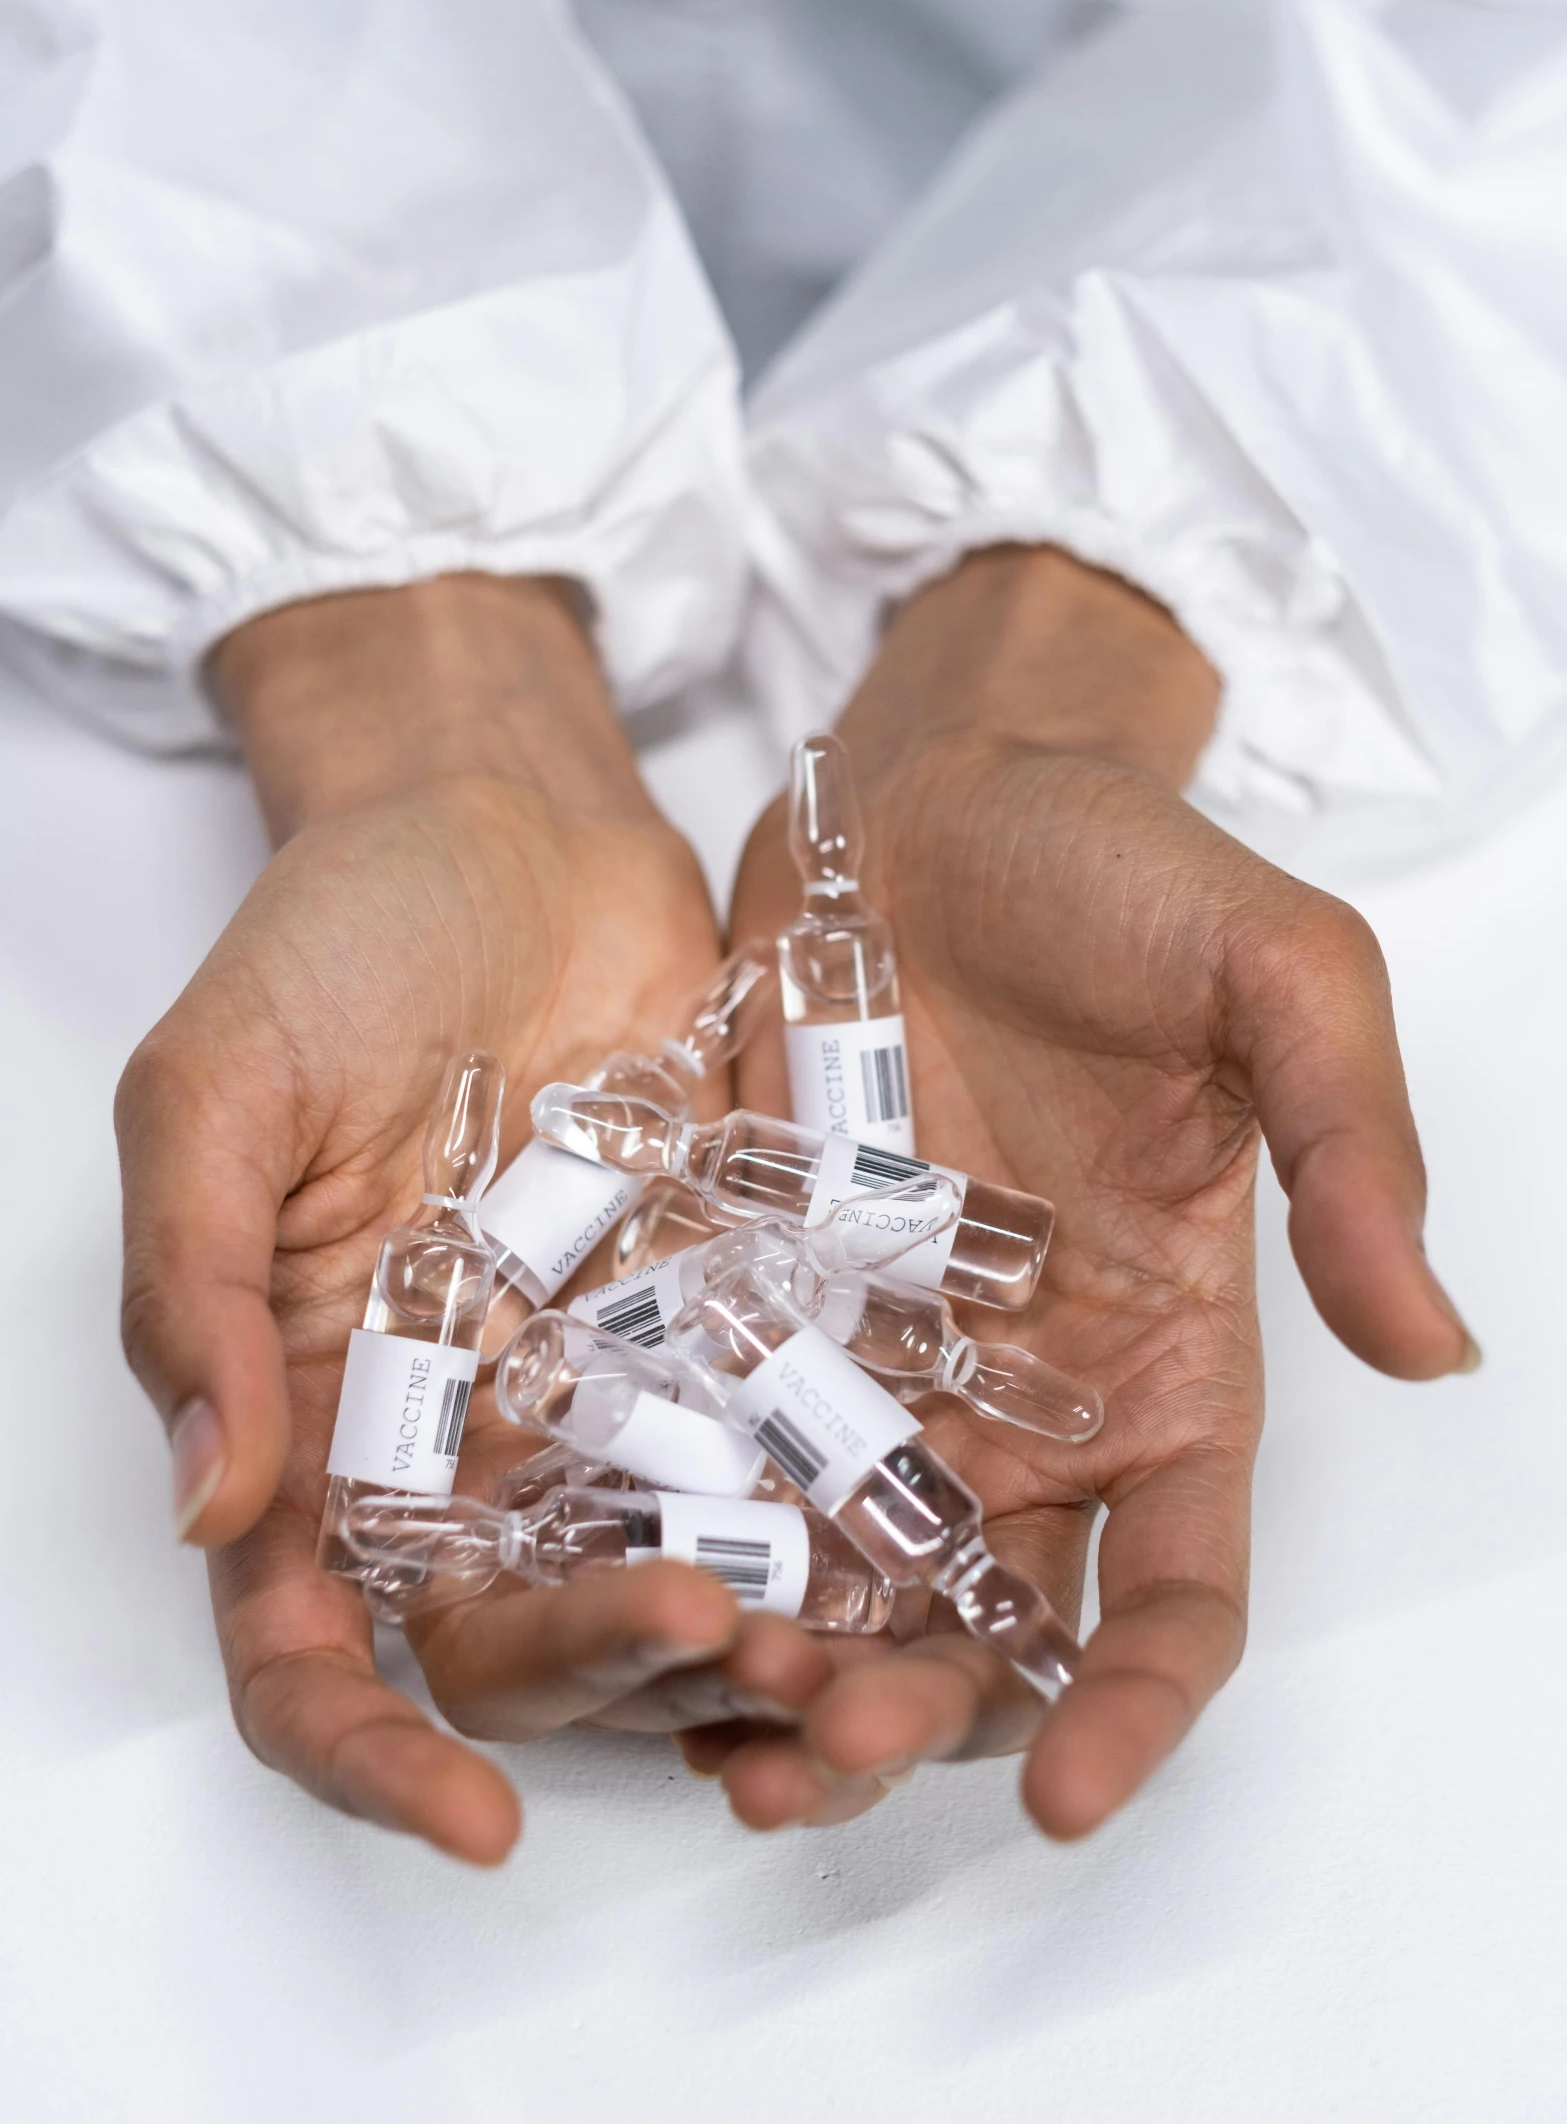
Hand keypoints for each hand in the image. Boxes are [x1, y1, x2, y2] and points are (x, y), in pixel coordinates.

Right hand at [115, 575, 819, 1861]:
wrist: (503, 820)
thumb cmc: (330, 942)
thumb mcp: (215, 1093)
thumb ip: (198, 1291)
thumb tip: (208, 1505)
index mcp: (321, 1414)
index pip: (316, 1645)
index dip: (371, 1755)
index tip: (468, 1822)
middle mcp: (469, 1432)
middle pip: (519, 1632)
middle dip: (611, 1674)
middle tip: (718, 1645)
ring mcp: (611, 1377)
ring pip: (673, 1563)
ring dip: (752, 1625)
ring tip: (847, 1637)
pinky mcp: (733, 1307)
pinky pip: (784, 1432)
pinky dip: (837, 1492)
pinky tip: (912, 1515)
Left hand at [703, 547, 1474, 1834]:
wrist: (937, 776)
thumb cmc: (1123, 866)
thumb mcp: (1280, 978)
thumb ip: (1353, 1153)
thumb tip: (1436, 1345)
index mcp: (1165, 1355)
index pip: (1175, 1581)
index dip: (1136, 1705)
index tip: (1067, 1795)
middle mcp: (1022, 1390)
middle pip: (982, 1619)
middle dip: (914, 1711)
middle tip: (818, 1744)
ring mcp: (873, 1348)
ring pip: (832, 1565)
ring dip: (778, 1656)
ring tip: (702, 1704)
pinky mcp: (750, 1287)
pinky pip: (709, 1440)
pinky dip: (671, 1526)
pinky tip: (601, 1579)